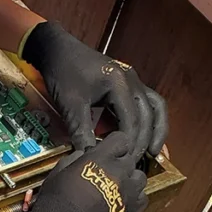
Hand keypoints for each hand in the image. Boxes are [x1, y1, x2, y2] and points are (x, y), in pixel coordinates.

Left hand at [22, 21, 167, 158]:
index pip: (132, 120)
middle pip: (148, 114)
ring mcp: (132, 79)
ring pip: (154, 107)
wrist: (56, 49)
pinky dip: (147, 120)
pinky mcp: (127, 82)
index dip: (130, 144)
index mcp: (120, 83)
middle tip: (137, 163)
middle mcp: (132, 80)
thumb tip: (89, 158)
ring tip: (153, 152)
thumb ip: (81, 131)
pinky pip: (146, 102)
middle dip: (145, 140)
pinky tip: (143, 136)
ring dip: (155, 129)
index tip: (125, 162)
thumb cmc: (63, 73)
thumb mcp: (70, 104)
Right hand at [23, 133, 146, 211]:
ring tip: (115, 188)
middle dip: (119, 163)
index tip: (108, 152)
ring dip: (130, 180)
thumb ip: (76, 158)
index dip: (114, 145)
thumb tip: (86, 155)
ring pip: (139, 178)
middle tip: (107, 173)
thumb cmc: (56, 206)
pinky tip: (120, 202)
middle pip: (130, 158)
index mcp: (100, 159)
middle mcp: (119, 172)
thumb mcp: (58, 173)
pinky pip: (142, 197)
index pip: (120, 139)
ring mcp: (129, 193)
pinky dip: (134, 198)